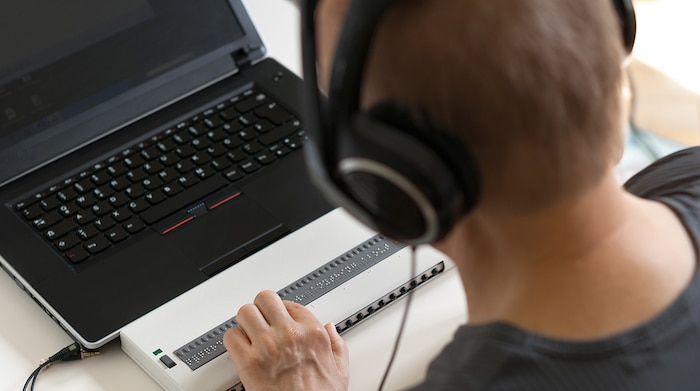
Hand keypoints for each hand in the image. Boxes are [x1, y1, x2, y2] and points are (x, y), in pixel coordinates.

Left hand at [224, 290, 349, 390]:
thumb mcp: (340, 371)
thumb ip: (337, 345)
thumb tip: (330, 329)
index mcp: (313, 334)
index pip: (291, 304)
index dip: (283, 311)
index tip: (280, 318)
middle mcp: (289, 334)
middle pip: (266, 299)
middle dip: (262, 309)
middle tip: (261, 319)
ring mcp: (267, 346)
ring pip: (245, 312)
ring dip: (245, 322)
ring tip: (249, 332)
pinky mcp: (248, 362)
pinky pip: (231, 336)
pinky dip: (233, 340)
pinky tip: (241, 348)